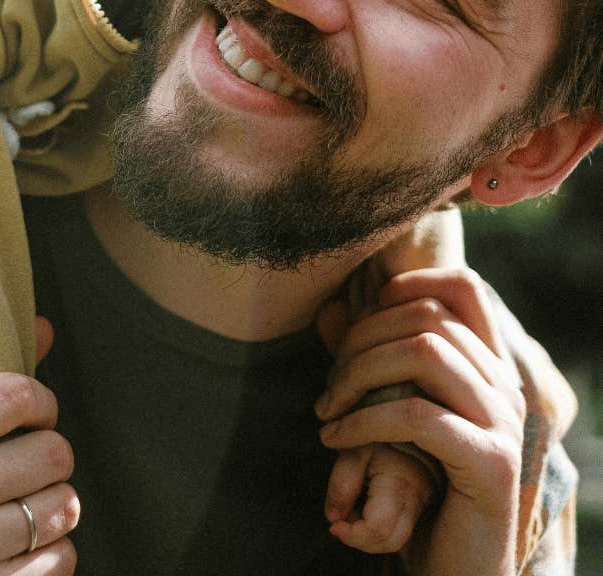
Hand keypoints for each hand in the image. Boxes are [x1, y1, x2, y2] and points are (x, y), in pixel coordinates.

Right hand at [0, 317, 78, 575]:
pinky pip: (62, 559)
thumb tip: (45, 327)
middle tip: (27, 466)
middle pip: (52, 451)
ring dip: (54, 506)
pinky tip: (20, 549)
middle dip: (50, 455)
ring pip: (64, 506)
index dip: (41, 401)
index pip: (14, 395)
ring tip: (20, 508)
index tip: (35, 413)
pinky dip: (53, 553)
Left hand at [315, 269, 525, 575]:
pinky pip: (417, 415)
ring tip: (327, 411)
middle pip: (427, 316)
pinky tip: (335, 439)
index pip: (463, 287)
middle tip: (328, 386)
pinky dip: (363, 421)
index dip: (409, 284)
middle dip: (361, 339)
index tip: (361, 318)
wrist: (458, 570)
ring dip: (358, 375)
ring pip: (424, 353)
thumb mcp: (390, 416)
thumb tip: (326, 310)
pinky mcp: (490, 462)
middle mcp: (505, 385)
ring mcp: (503, 422)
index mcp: (489, 366)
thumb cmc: (421, 488)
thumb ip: (367, 362)